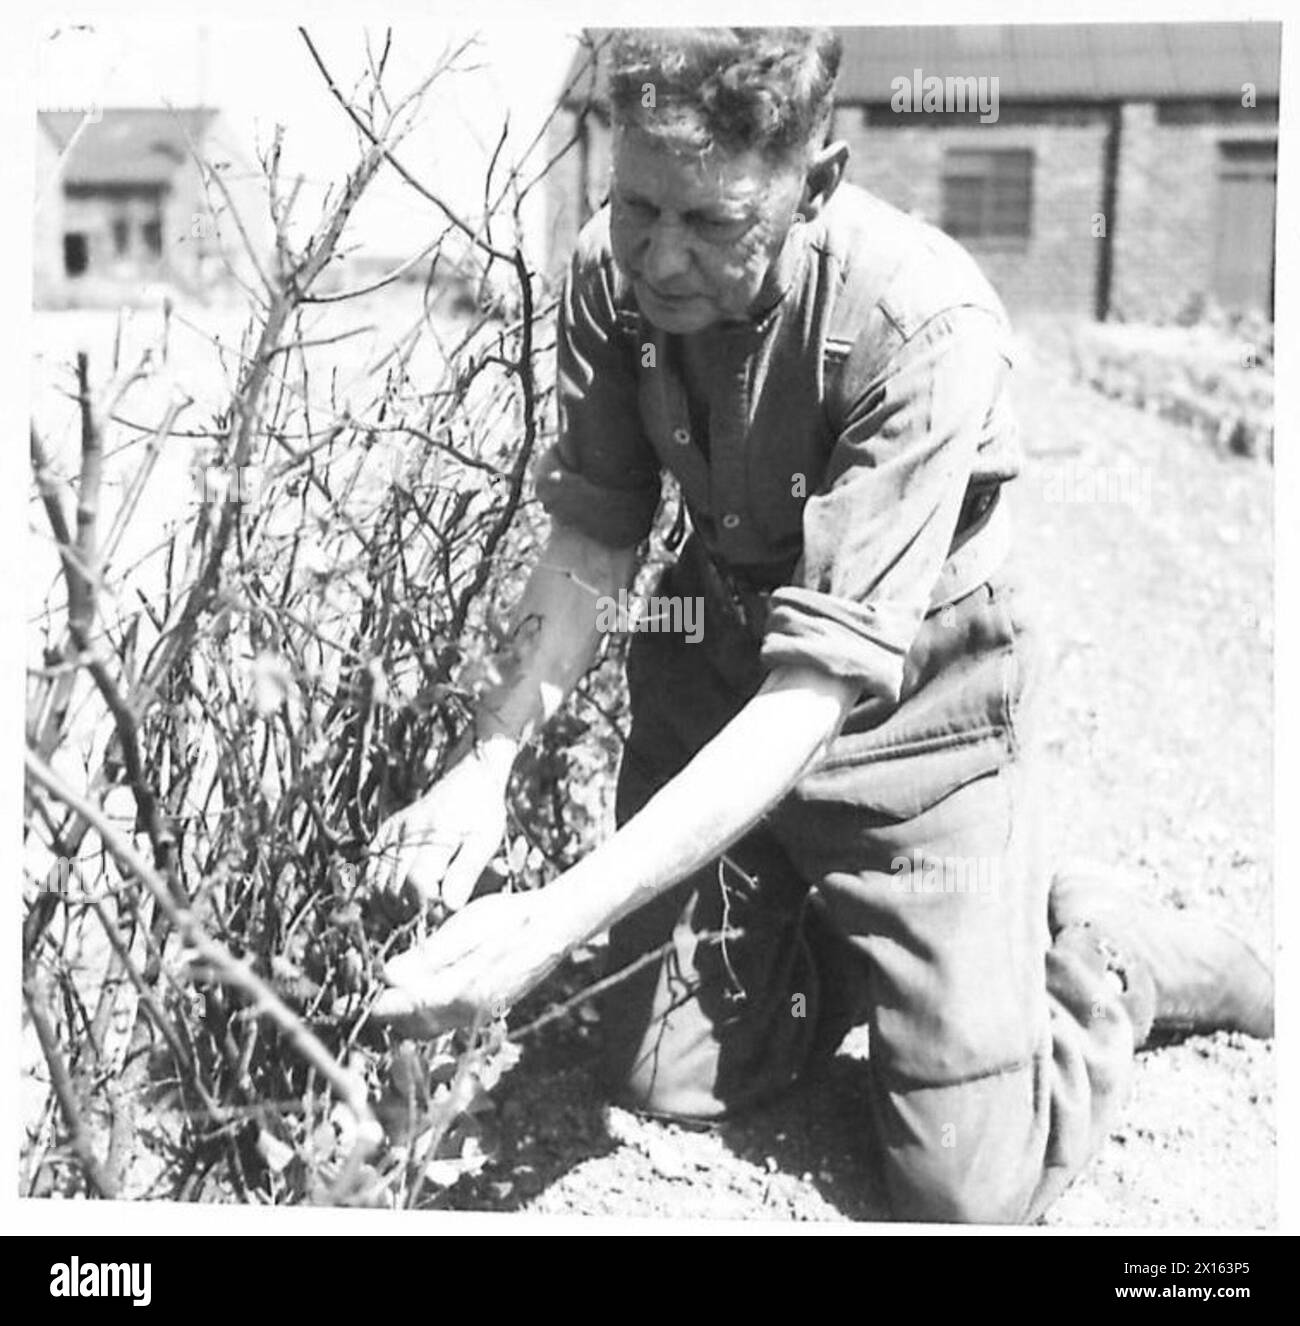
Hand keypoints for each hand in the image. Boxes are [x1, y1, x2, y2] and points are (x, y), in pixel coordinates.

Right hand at [366, 748, 508, 914]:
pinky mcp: (381, 836)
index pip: (417, 883)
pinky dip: (380, 897)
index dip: (429, 906)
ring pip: (375, 888)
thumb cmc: (481, 815)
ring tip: (418, 911)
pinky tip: (401, 902)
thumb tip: (450, 906)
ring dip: (393, 910)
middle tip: (433, 915)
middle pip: (392, 890)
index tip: (446, 910)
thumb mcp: (486, 841)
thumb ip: (467, 872)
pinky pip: (369, 876)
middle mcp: (405, 831)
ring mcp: (389, 833)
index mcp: (434, 832)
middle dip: (411, 913)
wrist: (466, 781)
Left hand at [368, 889, 570, 1035]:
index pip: (410, 1009)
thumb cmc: (512, 921)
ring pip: (430, 1028)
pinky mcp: (486, 1011)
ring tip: (391, 992)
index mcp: (465, 993)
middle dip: (391, 1013)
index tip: (362, 997)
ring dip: (407, 1016)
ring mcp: (480, 1016)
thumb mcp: (467, 928)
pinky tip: (420, 992)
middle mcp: (471, 1014)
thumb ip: (428, 956)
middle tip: (370, 990)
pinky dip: (426, 1013)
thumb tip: (389, 975)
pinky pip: (447, 1022)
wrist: (554, 928)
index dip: (383, 1005)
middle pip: (416, 1027)